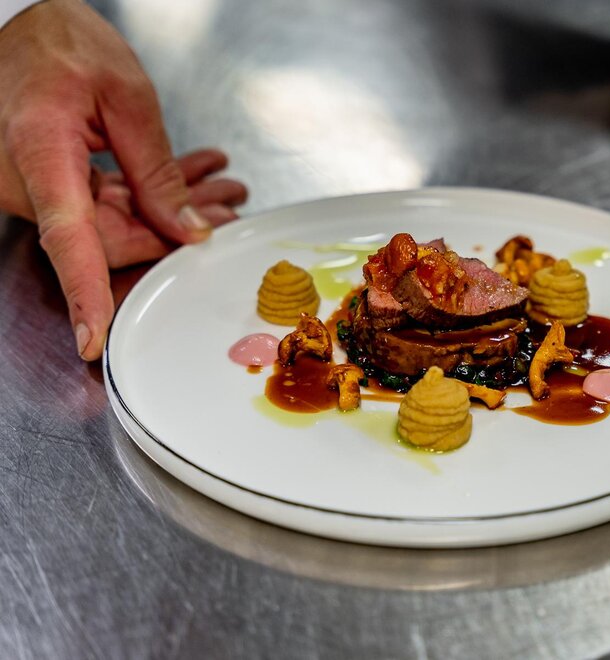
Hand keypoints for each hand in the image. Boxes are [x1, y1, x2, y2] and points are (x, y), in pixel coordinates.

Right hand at [0, 0, 246, 359]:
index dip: (84, 292)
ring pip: (113, 224)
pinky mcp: (49, 185)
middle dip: (175, 230)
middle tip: (229, 206)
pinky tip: (192, 179)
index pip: (68, 239)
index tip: (94, 338)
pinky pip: (103, 206)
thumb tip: (188, 230)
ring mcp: (36, 187)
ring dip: (170, 209)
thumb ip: (158, 170)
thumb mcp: (127, 97)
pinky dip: (147, 196)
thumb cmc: (63, 44)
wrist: (23, 24)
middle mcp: (28, 180)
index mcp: (40, 152)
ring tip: (223, 186)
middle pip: (108, 238)